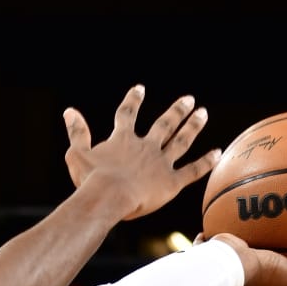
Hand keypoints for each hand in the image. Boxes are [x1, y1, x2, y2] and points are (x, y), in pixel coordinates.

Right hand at [63, 87, 219, 222]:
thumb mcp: (77, 154)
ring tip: (202, 113)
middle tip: (189, 99)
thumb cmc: (90, 180)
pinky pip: (191, 171)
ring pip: (180, 141)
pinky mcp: (171, 183)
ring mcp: (160, 163)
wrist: (108, 197)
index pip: (128, 114)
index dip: (133, 100)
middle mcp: (145, 146)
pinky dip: (205, 162)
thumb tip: (69, 111)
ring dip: (192, 126)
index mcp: (123, 139)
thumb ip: (77, 132)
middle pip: (164, 124)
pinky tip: (217, 152)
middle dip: (176, 111)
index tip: (139, 88)